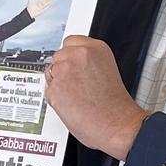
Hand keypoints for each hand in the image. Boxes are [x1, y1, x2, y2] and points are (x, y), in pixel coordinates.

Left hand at [27, 0, 52, 18]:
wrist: (29, 13)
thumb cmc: (29, 7)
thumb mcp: (30, 1)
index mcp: (38, 1)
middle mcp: (40, 4)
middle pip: (46, 0)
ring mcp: (42, 7)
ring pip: (46, 3)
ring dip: (49, 1)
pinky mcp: (43, 10)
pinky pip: (46, 7)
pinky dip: (49, 5)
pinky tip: (51, 3)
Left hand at [45, 36, 148, 159]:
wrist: (117, 123)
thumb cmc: (116, 104)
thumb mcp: (107, 69)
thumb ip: (88, 61)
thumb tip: (74, 63)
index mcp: (95, 48)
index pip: (70, 42)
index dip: (70, 57)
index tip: (73, 65)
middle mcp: (79, 55)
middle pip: (58, 56)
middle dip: (63, 70)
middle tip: (76, 85)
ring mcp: (65, 71)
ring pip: (51, 73)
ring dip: (58, 84)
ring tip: (76, 97)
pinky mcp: (55, 88)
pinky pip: (48, 91)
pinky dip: (56, 99)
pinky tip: (71, 105)